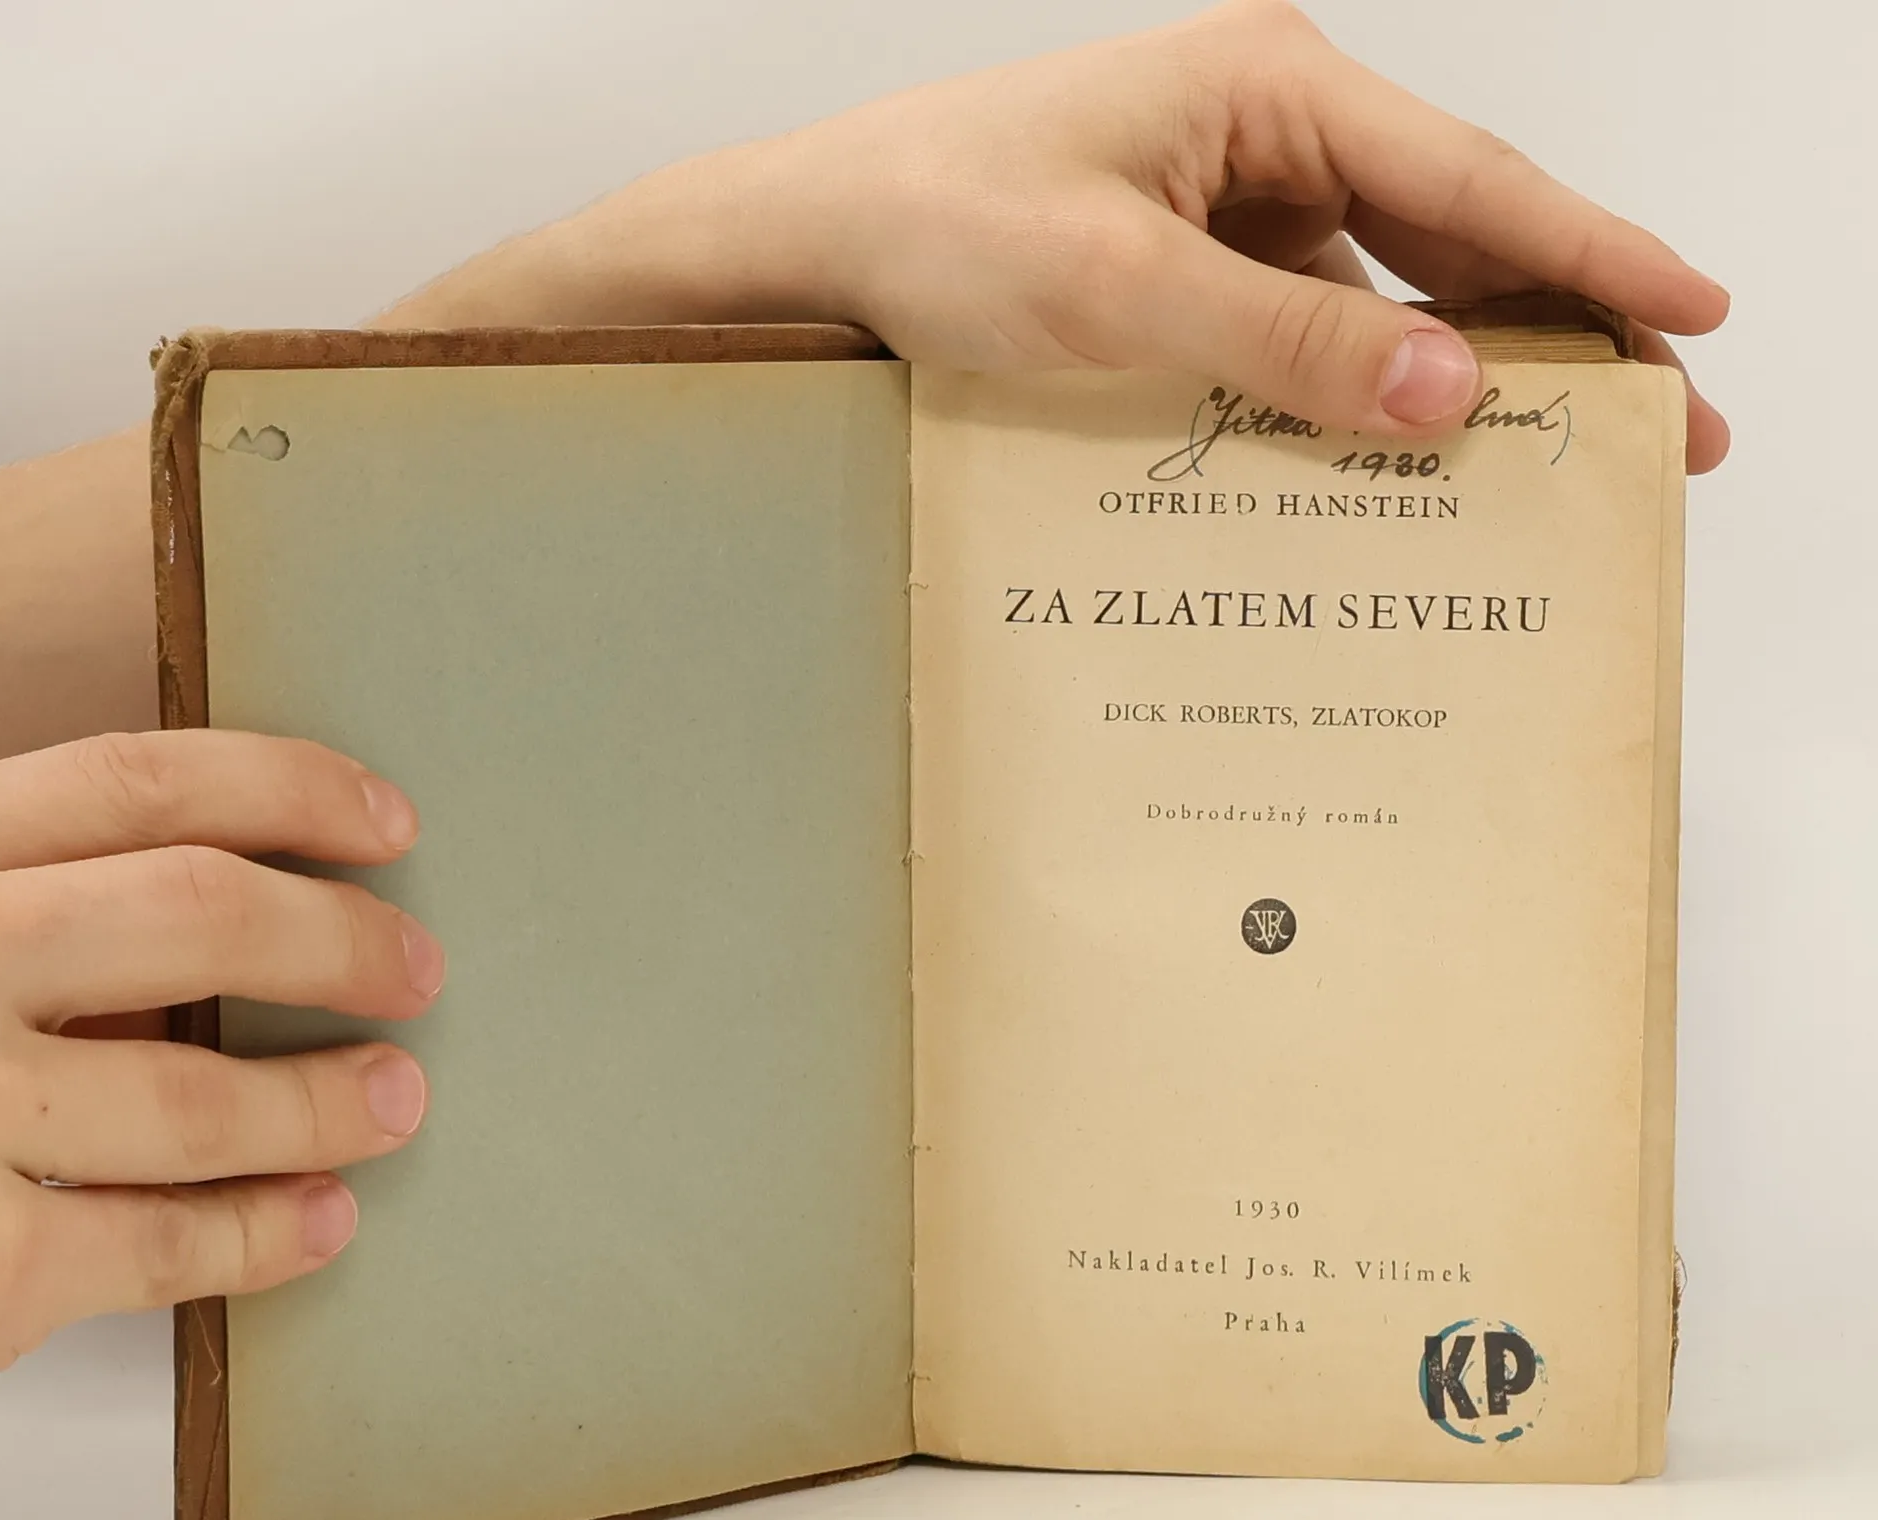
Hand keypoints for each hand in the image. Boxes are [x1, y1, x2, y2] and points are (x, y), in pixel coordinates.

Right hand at [0, 731, 442, 1411]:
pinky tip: (320, 1221)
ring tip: (396, 1099)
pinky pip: (161, 1249)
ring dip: (325, 1100)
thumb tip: (219, 912)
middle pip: (198, 914)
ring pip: (202, 1097)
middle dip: (340, 938)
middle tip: (416, 968)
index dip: (285, 786)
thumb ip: (6, 917)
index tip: (383, 815)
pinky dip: (262, 1237)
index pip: (128, 783)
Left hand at [425, 1, 1725, 469]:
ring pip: (1381, 279)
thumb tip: (1451, 392)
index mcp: (1268, 88)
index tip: (1692, 316)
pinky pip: (1300, 318)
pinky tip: (1383, 452)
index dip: (1593, 256)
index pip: (1472, 181)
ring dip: (1454, 361)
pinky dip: (1350, 381)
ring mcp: (1219, 191)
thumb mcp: (1120, 292)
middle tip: (1652, 416)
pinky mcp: (1177, 255)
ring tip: (1541, 449)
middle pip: (1449, 226)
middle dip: (1551, 321)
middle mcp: (1259, 125)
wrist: (806, 247)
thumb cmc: (934, 228)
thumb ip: (1291, 343)